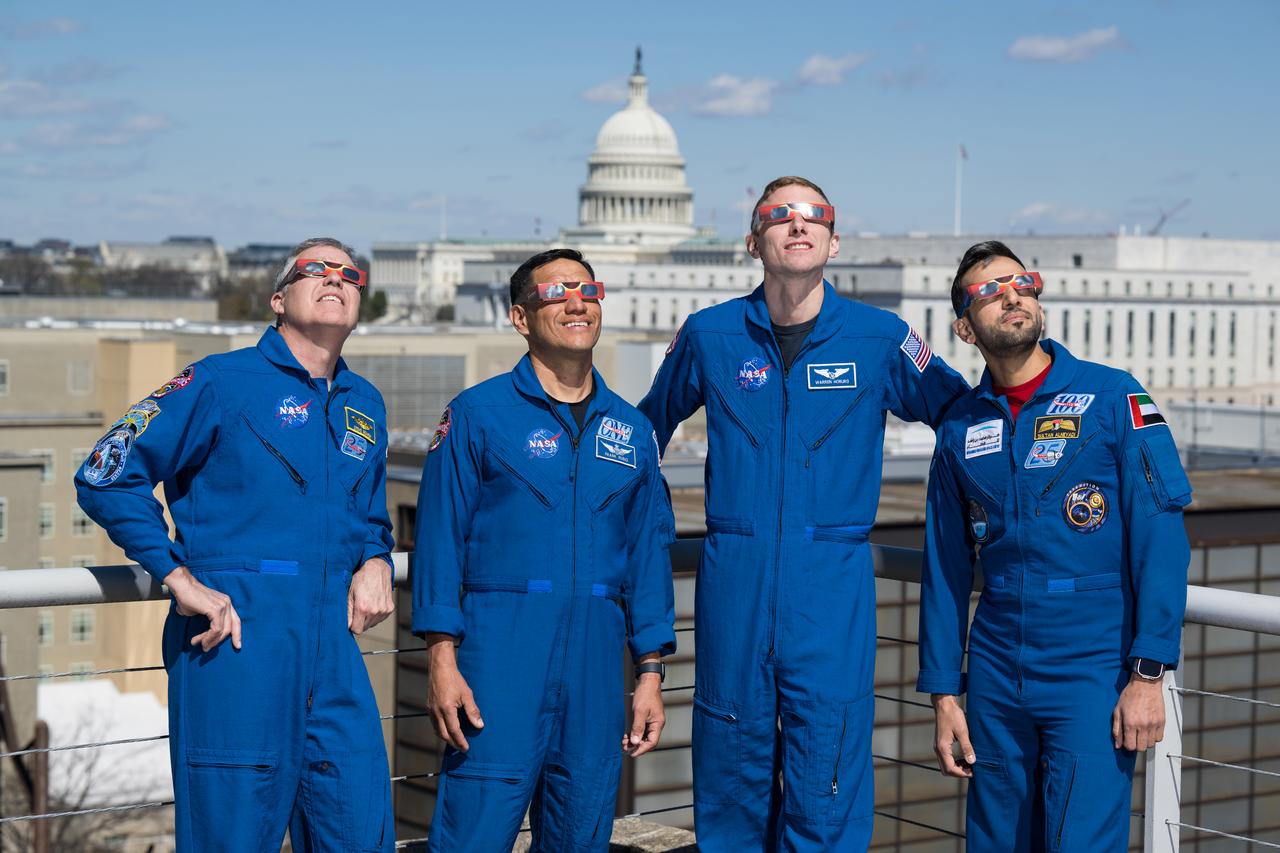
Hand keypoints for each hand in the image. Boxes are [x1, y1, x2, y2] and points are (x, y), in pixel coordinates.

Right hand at [164, 566, 241, 652]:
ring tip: (201, 646)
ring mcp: (222, 605)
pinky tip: (200, 640)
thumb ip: (209, 621)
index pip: (236, 621)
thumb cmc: (188, 598)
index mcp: (226, 603)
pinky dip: (208, 637)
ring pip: (222, 631)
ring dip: (210, 641)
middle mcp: (227, 603)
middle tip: (206, 648)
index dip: (237, 634)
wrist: (182, 587)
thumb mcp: (202, 611)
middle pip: (230, 628)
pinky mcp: (215, 609)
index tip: (237, 646)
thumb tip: (207, 637)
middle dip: (218, 641)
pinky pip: (216, 629)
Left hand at [348, 557, 394, 634]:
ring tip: (366, 604)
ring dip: (368, 618)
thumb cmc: (361, 579)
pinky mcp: (390, 608)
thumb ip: (347, 612)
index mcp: (363, 608)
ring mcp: (384, 610)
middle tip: (358, 608)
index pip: (356, 630)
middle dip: (359, 621)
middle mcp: (375, 611)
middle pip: (364, 628)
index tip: (350, 619)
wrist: (377, 569)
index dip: (351, 625)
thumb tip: (345, 626)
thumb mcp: (349, 594)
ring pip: (372, 624)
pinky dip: (376, 614)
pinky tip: (373, 603)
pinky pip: (380, 619)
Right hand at [425, 635, 482, 750]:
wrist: (440, 668)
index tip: (466, 749)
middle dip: (453, 743)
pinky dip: (441, 730)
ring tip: (456, 742)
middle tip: (462, 748)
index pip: (454, 731)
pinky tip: (448, 730)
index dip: (460, 741)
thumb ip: (473, 711)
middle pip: (443, 734)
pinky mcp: (428, 707)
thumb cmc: (455, 679)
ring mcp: (430, 710)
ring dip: (446, 738)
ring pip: (437, 730)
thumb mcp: (467, 694)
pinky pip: (434, 724)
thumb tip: (479, 725)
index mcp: (446, 709)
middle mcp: (436, 712)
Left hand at [623, 672, 665, 756]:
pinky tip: (626, 736)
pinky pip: (641, 730)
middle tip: (625, 748)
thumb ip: (637, 727)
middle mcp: (656, 724)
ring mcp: (651, 721)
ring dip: (634, 741)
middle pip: (647, 741)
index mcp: (658, 724)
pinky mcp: (646, 718)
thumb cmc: (646, 694)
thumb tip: (635, 742)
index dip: (641, 749)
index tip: (632, 753)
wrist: (647, 681)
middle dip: (636, 746)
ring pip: (643, 736)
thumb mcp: (640, 712)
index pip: (652, 742)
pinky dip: (634, 734)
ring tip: (624, 743)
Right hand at [932, 694, 974, 777]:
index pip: (950, 768)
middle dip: (958, 773)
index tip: (973, 771)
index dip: (962, 773)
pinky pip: (945, 758)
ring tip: (969, 764)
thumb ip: (967, 748)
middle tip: (971, 770)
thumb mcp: (962, 731)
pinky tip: (963, 758)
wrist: (944, 704)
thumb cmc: (953, 716)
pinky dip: (954, 762)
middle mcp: (938, 749)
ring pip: (945, 765)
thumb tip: (972, 762)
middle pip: (946, 770)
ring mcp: (938, 747)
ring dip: (956, 768)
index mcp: (942, 747)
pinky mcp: (940, 744)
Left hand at [1113, 674, 1165, 750]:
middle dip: (1136, 745)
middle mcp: (1143, 725)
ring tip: (1141, 733)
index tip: (1126, 740)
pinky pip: (1159, 738)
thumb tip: (1117, 744)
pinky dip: (1154, 737)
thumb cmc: (1130, 695)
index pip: (1130, 746)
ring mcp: (1154, 725)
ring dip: (1145, 741)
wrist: (1145, 685)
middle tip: (1133, 737)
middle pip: (1141, 748)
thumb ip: (1117, 729)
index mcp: (1130, 723)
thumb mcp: (1118, 710)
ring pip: (1151, 744)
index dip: (1127, 745)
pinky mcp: (1162, 722)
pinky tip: (1148, 730)